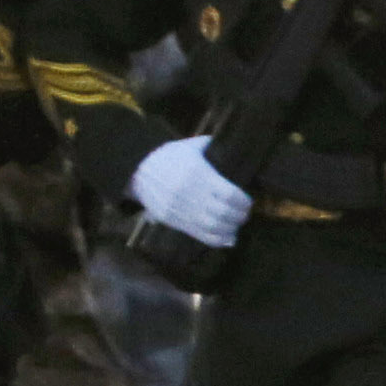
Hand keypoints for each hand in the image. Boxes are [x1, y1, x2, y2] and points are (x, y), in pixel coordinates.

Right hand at [130, 135, 252, 252]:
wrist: (137, 169)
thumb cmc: (168, 156)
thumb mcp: (190, 147)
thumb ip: (211, 147)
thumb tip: (232, 145)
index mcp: (198, 175)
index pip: (229, 195)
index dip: (243, 202)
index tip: (248, 202)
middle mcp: (190, 194)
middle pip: (224, 213)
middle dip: (239, 216)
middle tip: (244, 214)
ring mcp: (180, 209)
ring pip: (213, 227)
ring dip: (230, 229)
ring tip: (236, 225)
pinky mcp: (172, 220)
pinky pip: (199, 235)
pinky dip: (217, 240)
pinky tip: (229, 238)